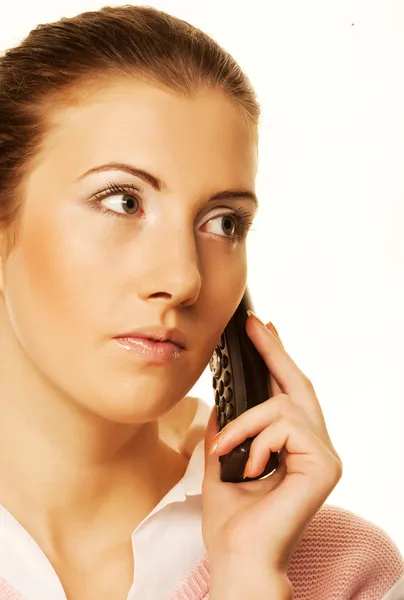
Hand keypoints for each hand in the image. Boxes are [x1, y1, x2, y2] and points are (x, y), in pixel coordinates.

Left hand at [202, 313, 341, 593]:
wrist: (238, 558)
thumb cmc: (231, 521)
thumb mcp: (221, 461)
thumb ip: (228, 430)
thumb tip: (222, 401)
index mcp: (293, 448)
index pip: (288, 395)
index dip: (276, 359)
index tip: (262, 331)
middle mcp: (314, 448)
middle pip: (298, 386)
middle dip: (273, 351)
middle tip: (253, 324)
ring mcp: (323, 456)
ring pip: (284, 405)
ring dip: (245, 422)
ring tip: (225, 451)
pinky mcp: (324, 464)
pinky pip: (285, 425)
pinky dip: (256, 439)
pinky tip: (247, 466)